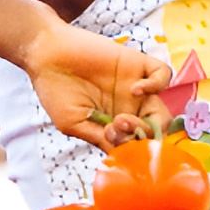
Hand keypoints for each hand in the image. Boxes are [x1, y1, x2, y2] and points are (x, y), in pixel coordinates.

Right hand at [18, 20, 170, 150]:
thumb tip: (121, 155)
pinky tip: (134, 90)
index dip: (132, 151)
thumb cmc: (55, 90)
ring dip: (151, 121)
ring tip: (123, 118)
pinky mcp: (137, 64)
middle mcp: (130, 109)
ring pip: (164, 111)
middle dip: (144, 139)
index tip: (111, 145)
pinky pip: (163, 74)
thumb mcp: (72, 122)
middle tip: (119, 132)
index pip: (138, 145)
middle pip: (156, 132)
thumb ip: (98, 137)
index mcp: (115, 125)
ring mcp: (136, 87)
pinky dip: (156, 84)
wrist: (45, 54)